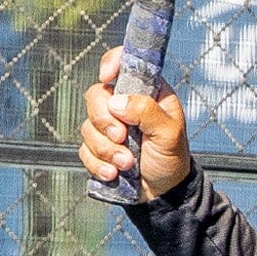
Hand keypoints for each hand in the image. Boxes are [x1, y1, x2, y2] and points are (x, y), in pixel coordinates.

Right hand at [80, 49, 192, 201]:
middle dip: (105, 121)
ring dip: (106, 149)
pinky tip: (115, 174)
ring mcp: (109, 126)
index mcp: (146, 93)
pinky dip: (98, 164)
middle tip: (122, 138)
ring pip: (88, 126)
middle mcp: (125, 105)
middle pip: (96, 96)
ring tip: (128, 164)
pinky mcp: (98, 148)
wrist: (164, 192)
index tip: (106, 77)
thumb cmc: (172, 158)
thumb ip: (147, 112)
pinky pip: (84, 150)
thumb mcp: (169, 134)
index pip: (124, 64)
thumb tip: (116, 102)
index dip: (111, 63)